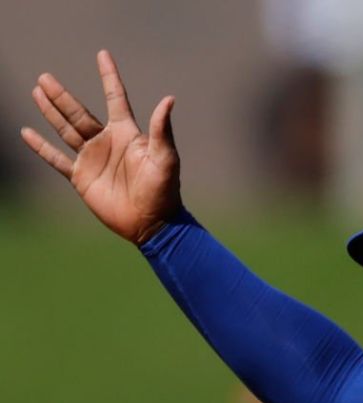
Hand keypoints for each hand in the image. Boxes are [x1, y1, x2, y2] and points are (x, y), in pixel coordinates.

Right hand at [20, 50, 180, 244]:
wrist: (152, 222)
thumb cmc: (164, 190)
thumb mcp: (165, 158)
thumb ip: (162, 129)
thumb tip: (169, 99)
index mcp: (128, 133)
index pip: (115, 98)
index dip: (109, 76)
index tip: (102, 54)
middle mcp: (107, 142)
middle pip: (79, 112)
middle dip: (62, 96)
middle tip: (45, 77)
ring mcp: (92, 158)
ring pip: (66, 129)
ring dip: (51, 112)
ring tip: (37, 92)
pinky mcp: (81, 177)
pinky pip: (56, 159)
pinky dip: (41, 147)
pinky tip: (27, 133)